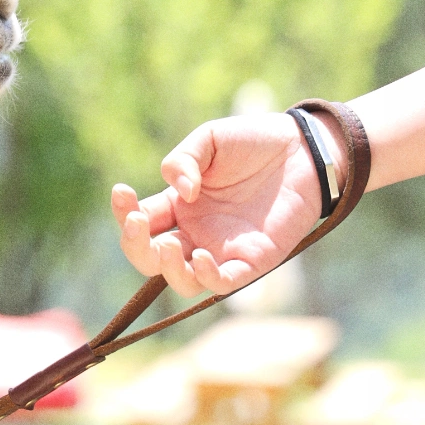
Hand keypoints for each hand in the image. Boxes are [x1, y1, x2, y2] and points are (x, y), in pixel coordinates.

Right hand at [110, 112, 326, 297]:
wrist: (302, 150)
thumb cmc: (252, 142)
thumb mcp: (208, 140)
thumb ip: (183, 160)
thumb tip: (181, 193)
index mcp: (178, 205)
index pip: (140, 221)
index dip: (124, 212)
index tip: (122, 191)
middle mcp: (194, 232)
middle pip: (150, 258)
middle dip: (135, 245)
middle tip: (137, 221)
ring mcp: (221, 249)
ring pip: (182, 280)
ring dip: (167, 269)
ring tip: (169, 245)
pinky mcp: (253, 260)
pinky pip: (223, 284)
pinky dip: (207, 277)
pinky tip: (202, 257)